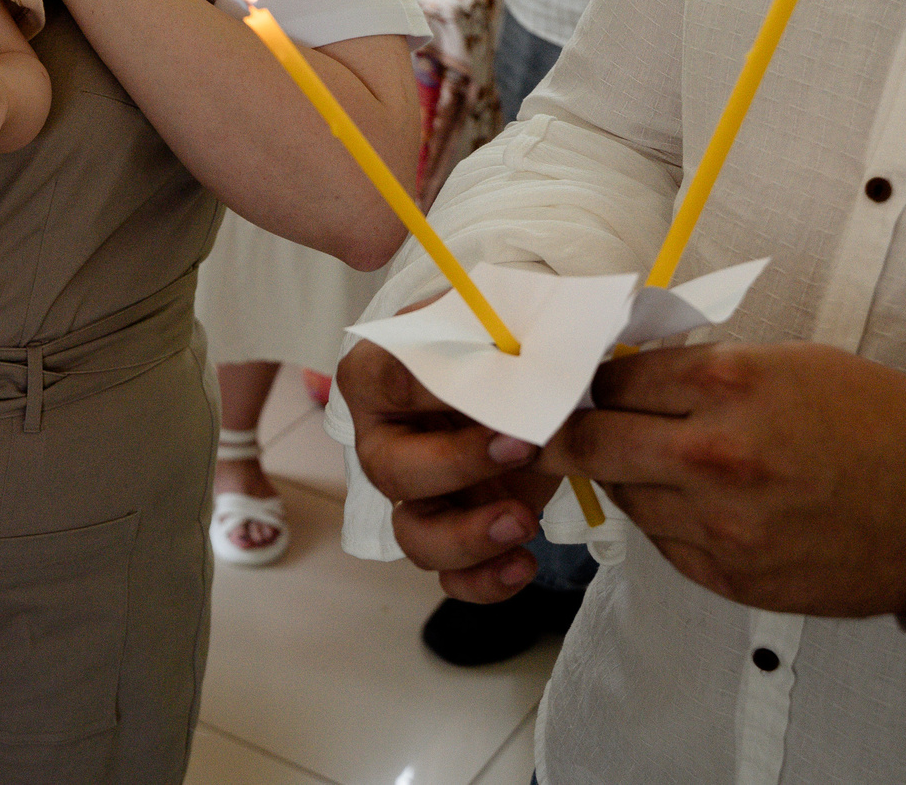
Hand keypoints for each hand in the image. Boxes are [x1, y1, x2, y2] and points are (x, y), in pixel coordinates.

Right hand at [338, 325, 558, 602]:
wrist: (528, 377)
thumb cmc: (497, 342)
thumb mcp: (493, 323)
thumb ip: (493, 337)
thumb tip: (517, 360)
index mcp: (377, 376)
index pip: (389, 383)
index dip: (438, 395)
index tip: (494, 392)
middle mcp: (385, 439)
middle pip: (391, 473)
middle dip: (458, 468)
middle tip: (524, 448)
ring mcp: (418, 493)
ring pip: (413, 536)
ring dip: (467, 539)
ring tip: (522, 524)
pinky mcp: (455, 529)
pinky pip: (452, 576)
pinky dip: (484, 581)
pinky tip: (522, 565)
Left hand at [537, 341, 905, 619]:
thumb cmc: (871, 421)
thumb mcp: (783, 364)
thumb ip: (698, 373)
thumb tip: (622, 377)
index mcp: (727, 385)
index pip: (612, 380)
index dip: (589, 382)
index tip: (577, 385)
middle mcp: (713, 455)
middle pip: (591, 444)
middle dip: (567, 434)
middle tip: (554, 428)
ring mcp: (720, 523)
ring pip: (624, 497)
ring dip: (627, 478)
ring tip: (659, 463)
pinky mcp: (730, 576)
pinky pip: (663, 543)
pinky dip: (666, 520)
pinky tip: (697, 503)